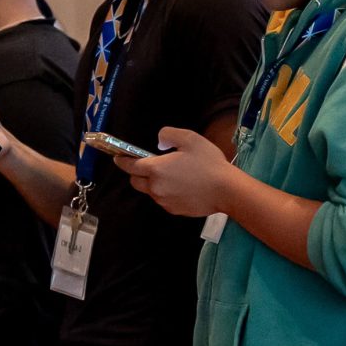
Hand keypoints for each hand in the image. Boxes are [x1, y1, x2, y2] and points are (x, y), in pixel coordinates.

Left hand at [117, 127, 231, 217]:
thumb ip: (169, 135)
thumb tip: (159, 142)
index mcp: (156, 169)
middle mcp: (156, 187)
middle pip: (136, 182)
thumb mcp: (190, 139)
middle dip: (137, 173)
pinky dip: (166, 193)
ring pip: (150, 191)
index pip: (130, 166)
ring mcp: (164, 201)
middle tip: (150, 165)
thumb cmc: (209, 163)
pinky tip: (182, 186)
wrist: (227, 191)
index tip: (118, 158)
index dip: (122, 161)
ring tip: (173, 175)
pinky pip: (163, 200)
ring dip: (154, 183)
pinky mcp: (174, 210)